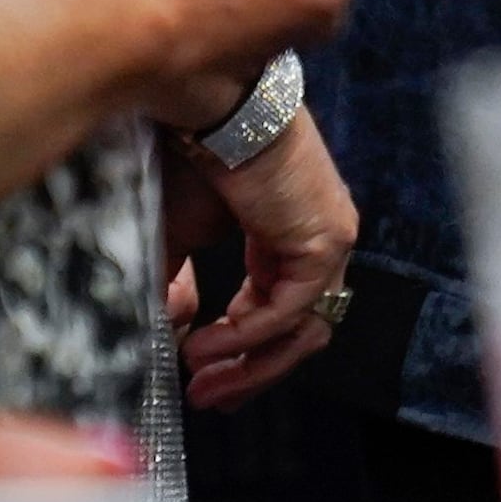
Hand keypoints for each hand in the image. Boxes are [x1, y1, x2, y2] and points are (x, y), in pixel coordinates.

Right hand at [163, 107, 356, 408]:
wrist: (210, 103)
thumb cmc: (191, 153)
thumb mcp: (176, 231)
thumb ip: (174, 281)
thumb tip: (171, 327)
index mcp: (287, 233)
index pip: (280, 311)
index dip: (243, 352)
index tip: (201, 375)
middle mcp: (318, 238)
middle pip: (299, 330)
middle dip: (250, 372)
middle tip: (208, 399)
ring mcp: (329, 238)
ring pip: (302, 329)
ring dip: (252, 365)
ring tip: (202, 382)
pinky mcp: (326, 238)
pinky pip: (290, 308)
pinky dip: (246, 335)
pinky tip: (204, 346)